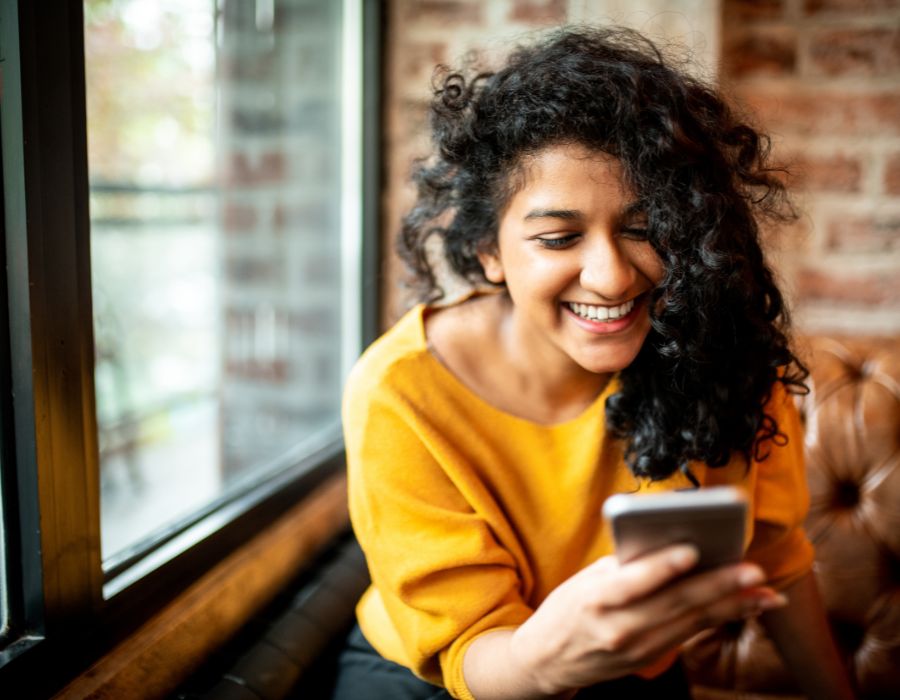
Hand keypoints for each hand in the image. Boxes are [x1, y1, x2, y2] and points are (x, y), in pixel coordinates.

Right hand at [509, 545, 785, 694]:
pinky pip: (690, 634)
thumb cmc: (568, 608)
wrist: (547, 659)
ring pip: (692, 622)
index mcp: (596, 599)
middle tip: (753, 571)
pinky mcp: (650, 659)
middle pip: (675, 603)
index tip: (693, 550)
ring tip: (765, 592)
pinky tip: (745, 607)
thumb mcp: (585, 580)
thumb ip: (625, 566)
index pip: (633, 581)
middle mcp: (619, 627)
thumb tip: (671, 544)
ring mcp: (637, 648)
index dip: (663, 566)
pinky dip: (721, 619)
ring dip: (733, 606)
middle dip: (719, 586)